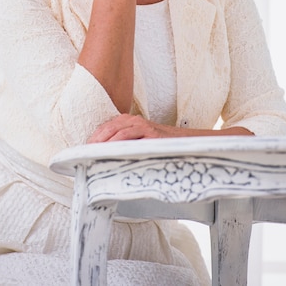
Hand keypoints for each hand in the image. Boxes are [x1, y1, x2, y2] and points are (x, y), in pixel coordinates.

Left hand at [87, 114, 255, 142]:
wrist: (204, 144)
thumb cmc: (177, 148)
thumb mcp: (153, 147)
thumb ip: (137, 149)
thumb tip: (117, 162)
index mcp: (138, 125)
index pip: (111, 126)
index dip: (96, 136)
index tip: (82, 149)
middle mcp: (141, 123)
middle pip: (111, 126)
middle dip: (95, 138)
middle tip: (82, 153)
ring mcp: (149, 128)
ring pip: (119, 129)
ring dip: (103, 140)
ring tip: (90, 152)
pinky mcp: (157, 135)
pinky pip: (134, 136)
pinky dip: (120, 142)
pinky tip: (111, 151)